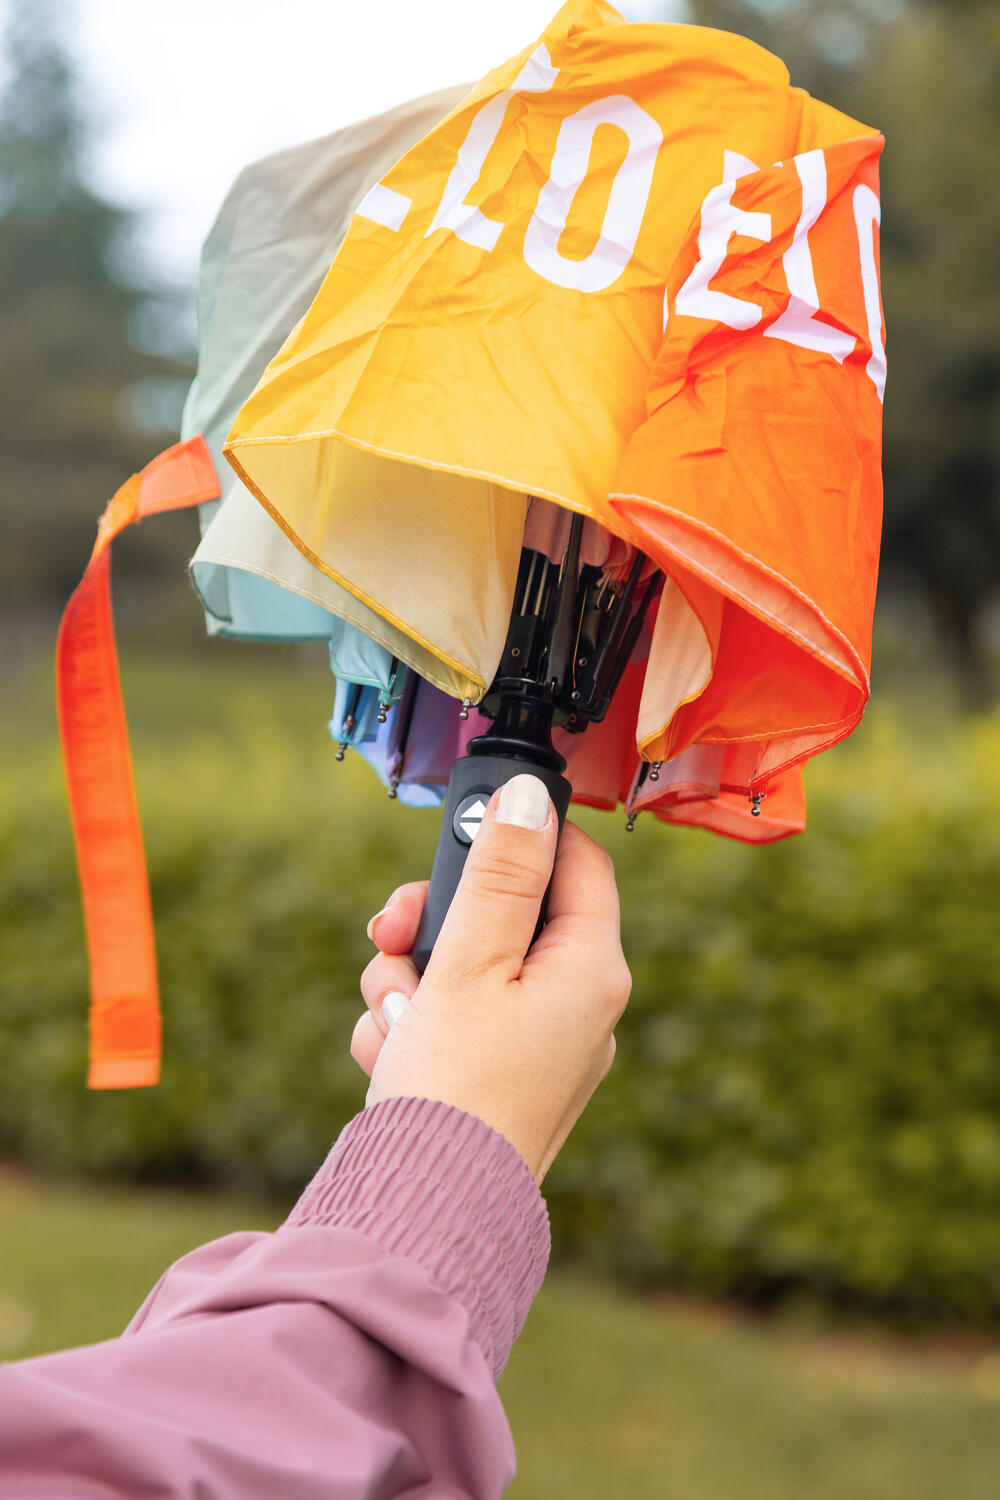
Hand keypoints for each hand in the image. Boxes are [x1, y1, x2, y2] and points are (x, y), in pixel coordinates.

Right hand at [351, 773, 630, 1183]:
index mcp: (591, 970)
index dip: (521, 837)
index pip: (577, 863)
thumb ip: (499, 872)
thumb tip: (528, 795)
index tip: (465, 836)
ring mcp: (544, 1047)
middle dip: (437, 920)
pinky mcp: (504, 1077)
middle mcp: (581, 1007)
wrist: (425, 1210)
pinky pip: (458, 1020)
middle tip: (389, 932)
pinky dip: (416, 1026)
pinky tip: (391, 1056)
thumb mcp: (470, 958)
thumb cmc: (454, 1086)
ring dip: (413, 979)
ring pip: (470, 968)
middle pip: (509, 916)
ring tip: (391, 1019)